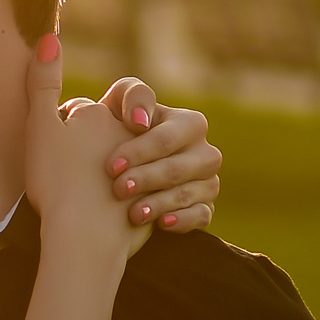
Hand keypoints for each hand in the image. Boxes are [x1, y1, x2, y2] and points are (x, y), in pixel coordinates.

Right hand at [23, 35, 148, 262]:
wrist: (83, 235)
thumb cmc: (57, 181)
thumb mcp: (41, 127)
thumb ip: (43, 84)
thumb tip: (49, 37)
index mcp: (108, 116)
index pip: (95, 109)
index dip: (78, 127)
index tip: (66, 149)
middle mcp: (137, 137)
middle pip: (123, 134)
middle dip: (110, 152)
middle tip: (86, 177)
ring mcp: (155, 169)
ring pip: (148, 163)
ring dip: (135, 176)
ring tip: (111, 197)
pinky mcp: (165, 202)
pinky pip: (172, 197)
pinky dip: (159, 205)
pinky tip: (137, 215)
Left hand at [96, 77, 220, 232]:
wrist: (116, 169)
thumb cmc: (117, 129)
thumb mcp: (120, 105)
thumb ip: (131, 96)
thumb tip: (141, 121)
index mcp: (190, 123)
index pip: (167, 139)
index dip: (138, 152)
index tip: (110, 166)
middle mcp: (205, 152)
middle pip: (178, 168)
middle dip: (147, 179)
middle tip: (118, 189)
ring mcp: (208, 182)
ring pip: (190, 193)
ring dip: (160, 203)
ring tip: (133, 213)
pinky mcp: (205, 207)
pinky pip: (202, 216)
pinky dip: (183, 220)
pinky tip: (162, 223)